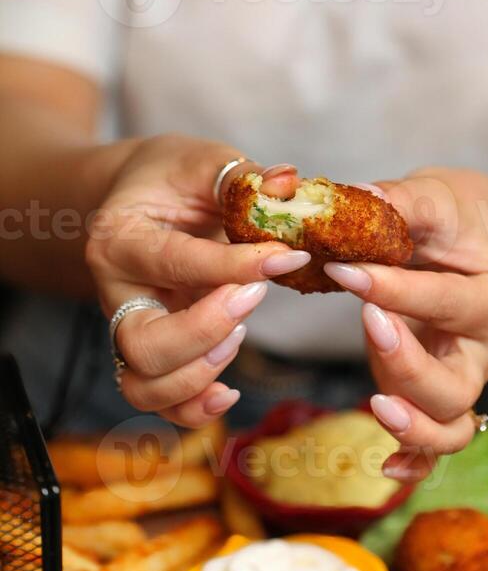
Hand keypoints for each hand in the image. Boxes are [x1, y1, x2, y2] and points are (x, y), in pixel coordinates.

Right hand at [86, 134, 305, 425]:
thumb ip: (242, 177)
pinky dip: (194, 408)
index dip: (236, 266)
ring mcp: (129, 329)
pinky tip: (229, 390)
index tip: (288, 256)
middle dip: (207, 332)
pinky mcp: (150, 353)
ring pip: (144, 385)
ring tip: (239, 335)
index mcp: (120, 238)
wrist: (143, 197)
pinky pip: (159, 402)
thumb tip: (288, 184)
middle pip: (144, 345)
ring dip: (200, 374)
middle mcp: (116, 293)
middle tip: (255, 298)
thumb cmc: (173, 178)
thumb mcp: (203, 161)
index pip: (175, 262)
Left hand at [324, 169, 487, 479]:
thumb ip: (403, 202)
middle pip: (455, 388)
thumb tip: (356, 197)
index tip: (343, 268)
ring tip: (376, 405)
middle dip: (406, 366)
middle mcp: (486, 349)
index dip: (392, 290)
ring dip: (412, 426)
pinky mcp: (438, 393)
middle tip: (368, 324)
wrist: (482, 238)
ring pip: (451, 428)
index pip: (446, 304)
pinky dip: (415, 458)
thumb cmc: (462, 214)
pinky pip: (436, 443)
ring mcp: (464, 378)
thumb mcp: (439, 195)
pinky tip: (384, 467)